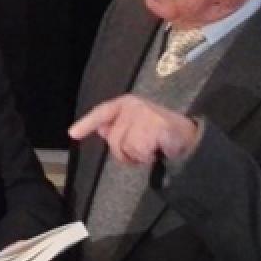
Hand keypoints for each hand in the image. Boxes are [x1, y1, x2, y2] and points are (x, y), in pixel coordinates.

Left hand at [68, 94, 199, 164]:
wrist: (188, 137)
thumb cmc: (159, 133)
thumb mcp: (135, 128)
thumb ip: (117, 127)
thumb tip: (101, 129)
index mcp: (126, 104)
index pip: (101, 112)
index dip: (86, 123)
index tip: (72, 133)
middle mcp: (133, 106)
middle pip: (113, 140)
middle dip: (124, 153)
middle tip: (142, 151)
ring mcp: (144, 115)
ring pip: (125, 147)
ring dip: (137, 155)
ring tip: (151, 148)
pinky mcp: (155, 126)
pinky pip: (139, 150)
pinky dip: (147, 156)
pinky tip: (157, 150)